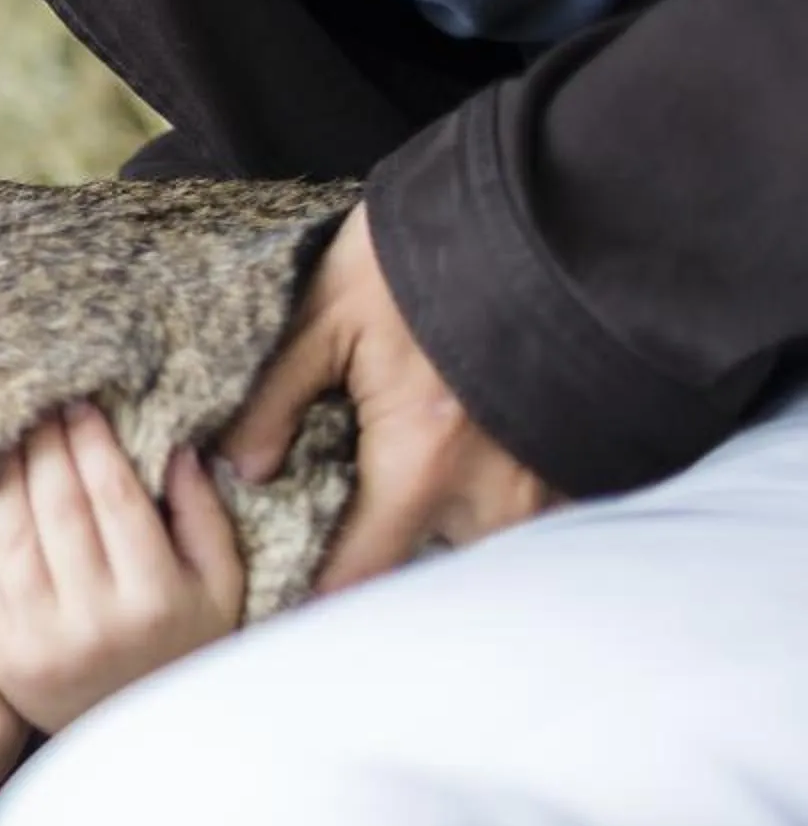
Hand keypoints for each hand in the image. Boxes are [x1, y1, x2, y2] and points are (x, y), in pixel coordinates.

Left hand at [0, 406, 243, 733]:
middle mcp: (94, 622)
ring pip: (10, 532)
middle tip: (35, 406)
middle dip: (43, 446)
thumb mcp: (219, 590)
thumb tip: (176, 447)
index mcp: (155, 601)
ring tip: (6, 435)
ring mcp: (40, 639)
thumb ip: (203, 517)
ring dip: (3, 473)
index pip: (113, 498)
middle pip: (56, 508)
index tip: (79, 405)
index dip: (91, 444)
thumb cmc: (184, 648)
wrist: (137, 742)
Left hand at [221, 203, 558, 592]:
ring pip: (485, 551)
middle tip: (346, 555)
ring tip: (402, 521)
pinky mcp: (583, 462)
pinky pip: (532, 519)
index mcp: (422, 459)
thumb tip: (242, 471)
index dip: (321, 600)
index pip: (364, 571)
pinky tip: (466, 490)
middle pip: (430, 571)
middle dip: (389, 572)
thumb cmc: (428, 258)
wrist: (548, 218)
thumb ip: (276, 398)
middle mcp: (493, 491)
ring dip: (444, 544)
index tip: (290, 608)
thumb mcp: (328, 314)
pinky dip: (494, 516)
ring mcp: (548, 483)